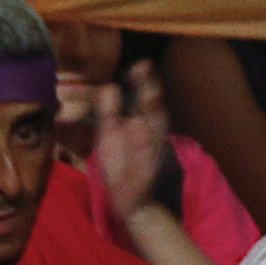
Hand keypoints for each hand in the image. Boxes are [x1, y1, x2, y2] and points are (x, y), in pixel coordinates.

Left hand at [88, 62, 177, 217]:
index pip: (145, 98)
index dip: (144, 81)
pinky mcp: (146, 170)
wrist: (129, 200)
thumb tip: (110, 86)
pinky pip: (148, 154)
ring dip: (153, 112)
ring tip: (148, 96)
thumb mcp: (110, 135)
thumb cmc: (119, 164)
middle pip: (155, 108)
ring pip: (156, 129)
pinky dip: (146, 143)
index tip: (141, 64)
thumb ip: (109, 112)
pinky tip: (139, 127)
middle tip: (145, 71)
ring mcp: (151, 151)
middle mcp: (150, 134)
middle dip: (150, 90)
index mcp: (141, 124)